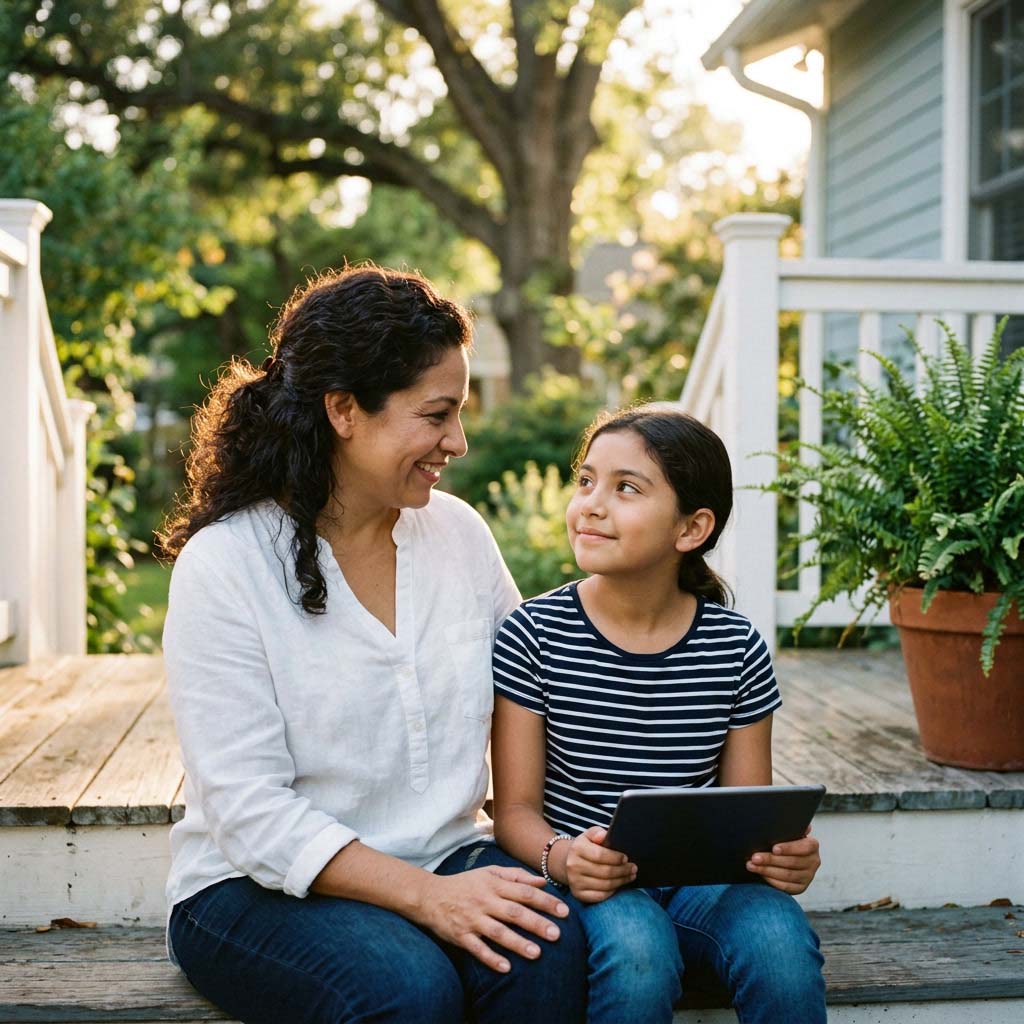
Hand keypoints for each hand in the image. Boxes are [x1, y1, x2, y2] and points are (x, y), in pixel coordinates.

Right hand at [418, 866, 569, 972]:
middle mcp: (485, 902)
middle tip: (557, 934)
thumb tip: (542, 882)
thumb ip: (516, 876)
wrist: (430, 896)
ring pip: (498, 932)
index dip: (545, 901)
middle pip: (514, 913)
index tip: (564, 911)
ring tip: (536, 953)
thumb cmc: (465, 884)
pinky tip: (506, 968)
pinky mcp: (461, 936)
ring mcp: (472, 920)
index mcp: (494, 885)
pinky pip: (477, 949)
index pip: (524, 892)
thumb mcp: (489, 873)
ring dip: (517, 943)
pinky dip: (491, 958)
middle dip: (537, 923)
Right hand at [563, 826, 635, 903]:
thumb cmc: (585, 847)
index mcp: (577, 848)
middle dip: (623, 871)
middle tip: (634, 868)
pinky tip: (619, 885)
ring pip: (605, 885)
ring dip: (621, 881)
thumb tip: (603, 835)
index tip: (626, 858)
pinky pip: (600, 896)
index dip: (615, 858)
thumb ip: (596, 832)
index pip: (600, 855)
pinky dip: (612, 891)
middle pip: (605, 872)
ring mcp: (575, 882)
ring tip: (630, 876)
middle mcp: (573, 866)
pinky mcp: (578, 894)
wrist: (568, 862)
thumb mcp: (588, 835)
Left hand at [746, 828, 820, 894]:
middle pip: (792, 862)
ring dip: (767, 870)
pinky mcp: (801, 888)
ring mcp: (808, 876)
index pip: (804, 847)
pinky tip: (760, 875)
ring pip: (787, 875)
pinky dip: (772, 881)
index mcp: (812, 845)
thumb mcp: (788, 833)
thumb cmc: (783, 840)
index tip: (773, 848)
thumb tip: (804, 826)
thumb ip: (791, 828)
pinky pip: (786, 887)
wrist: (785, 858)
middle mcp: (813, 861)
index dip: (789, 848)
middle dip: (770, 860)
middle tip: (754, 857)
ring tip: (751, 865)